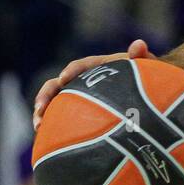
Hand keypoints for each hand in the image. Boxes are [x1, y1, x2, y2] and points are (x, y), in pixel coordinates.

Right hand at [33, 39, 155, 130]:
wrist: (145, 92)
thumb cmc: (144, 78)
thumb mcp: (145, 66)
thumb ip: (141, 56)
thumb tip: (139, 43)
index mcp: (97, 66)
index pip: (81, 66)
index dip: (71, 71)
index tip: (64, 78)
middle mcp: (82, 80)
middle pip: (58, 84)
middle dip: (46, 95)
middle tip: (40, 109)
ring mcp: (77, 96)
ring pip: (54, 102)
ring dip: (43, 112)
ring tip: (38, 126)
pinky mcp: (76, 111)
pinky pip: (60, 117)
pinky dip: (52, 127)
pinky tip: (47, 140)